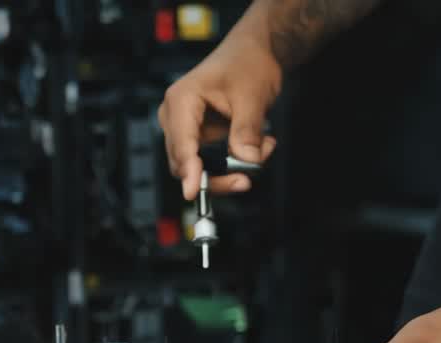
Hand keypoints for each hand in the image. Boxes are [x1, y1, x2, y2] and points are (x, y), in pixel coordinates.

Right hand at [158, 35, 280, 200]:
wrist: (254, 53)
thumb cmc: (247, 63)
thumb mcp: (252, 96)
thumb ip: (247, 130)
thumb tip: (246, 160)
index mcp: (181, 101)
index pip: (181, 144)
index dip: (189, 171)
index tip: (194, 192)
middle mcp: (176, 117)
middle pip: (186, 164)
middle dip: (220, 174)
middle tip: (249, 176)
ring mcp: (186, 129)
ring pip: (200, 168)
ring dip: (232, 168)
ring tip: (263, 149)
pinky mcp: (200, 138)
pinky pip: (212, 163)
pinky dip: (236, 161)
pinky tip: (258, 146)